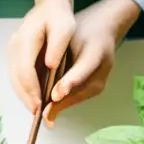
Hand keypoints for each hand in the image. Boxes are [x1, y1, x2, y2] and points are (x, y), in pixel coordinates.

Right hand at [7, 0, 74, 114]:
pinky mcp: (13, 55)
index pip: (25, 70)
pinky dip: (24, 88)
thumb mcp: (65, 27)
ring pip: (14, 79)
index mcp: (26, 39)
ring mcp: (11, 50)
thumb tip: (50, 65)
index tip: (40, 104)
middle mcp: (14, 46)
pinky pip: (17, 76)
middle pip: (16, 78)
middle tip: (37, 113)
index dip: (32, 89)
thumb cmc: (59, 17)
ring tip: (36, 109)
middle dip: (26, 97)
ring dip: (24, 95)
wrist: (49, 6)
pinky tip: (34, 97)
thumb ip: (58, 45)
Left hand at [43, 0, 140, 126]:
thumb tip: (39, 77)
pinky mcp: (98, 86)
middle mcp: (103, 68)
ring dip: (61, 106)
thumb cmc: (81, 29)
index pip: (83, 69)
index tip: (55, 95)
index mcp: (97, 50)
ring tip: (42, 115)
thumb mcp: (68, 36)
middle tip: (42, 114)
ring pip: (78, 97)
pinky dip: (64, 102)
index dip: (69, 83)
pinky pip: (78, 97)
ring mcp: (102, 79)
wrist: (103, 28)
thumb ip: (57, 54)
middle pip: (81, 89)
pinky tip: (50, 107)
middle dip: (60, 103)